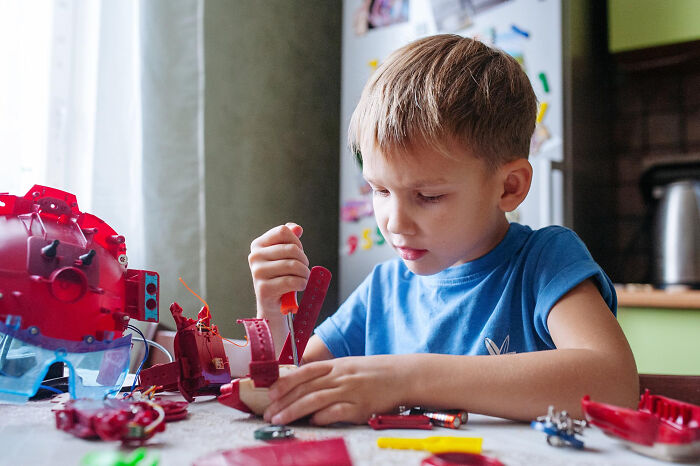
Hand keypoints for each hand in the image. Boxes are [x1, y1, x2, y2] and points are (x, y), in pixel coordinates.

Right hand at [248, 223, 309, 319]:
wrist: (274, 304)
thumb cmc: (281, 276)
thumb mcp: (284, 255)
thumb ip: (290, 238)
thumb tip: (297, 228)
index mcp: (258, 245)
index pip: (283, 231)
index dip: (296, 241)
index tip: (298, 253)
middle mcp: (254, 256)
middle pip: (291, 248)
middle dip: (303, 259)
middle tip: (305, 268)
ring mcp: (258, 272)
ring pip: (293, 265)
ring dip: (305, 273)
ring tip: (304, 278)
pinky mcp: (264, 289)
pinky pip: (291, 281)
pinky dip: (302, 283)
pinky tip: (300, 286)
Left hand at [263, 356, 407, 424]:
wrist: (402, 376)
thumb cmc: (373, 373)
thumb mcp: (348, 367)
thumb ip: (327, 376)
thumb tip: (302, 388)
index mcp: (336, 365)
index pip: (305, 371)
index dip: (286, 382)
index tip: (271, 393)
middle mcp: (340, 376)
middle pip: (306, 388)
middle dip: (284, 401)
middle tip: (268, 413)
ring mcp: (350, 391)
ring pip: (315, 400)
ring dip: (294, 411)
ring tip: (280, 420)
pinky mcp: (360, 406)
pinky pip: (337, 412)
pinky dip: (322, 417)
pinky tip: (312, 422)